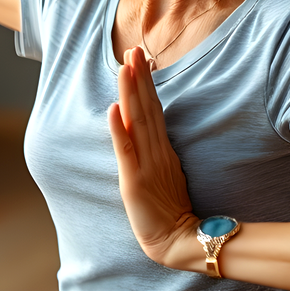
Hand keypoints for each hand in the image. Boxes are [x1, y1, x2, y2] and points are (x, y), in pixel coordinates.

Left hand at [108, 46, 199, 266]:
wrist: (176, 241)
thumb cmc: (169, 209)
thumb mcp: (166, 172)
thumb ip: (157, 149)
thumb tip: (144, 125)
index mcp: (162, 148)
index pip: (153, 108)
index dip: (146, 82)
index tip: (140, 57)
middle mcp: (155, 150)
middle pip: (146, 107)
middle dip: (138, 78)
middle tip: (134, 49)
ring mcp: (146, 163)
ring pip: (137, 121)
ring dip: (130, 93)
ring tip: (125, 66)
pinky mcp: (134, 180)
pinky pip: (126, 151)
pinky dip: (119, 129)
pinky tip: (113, 109)